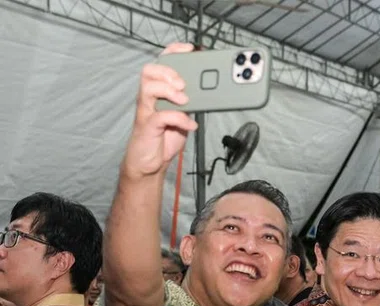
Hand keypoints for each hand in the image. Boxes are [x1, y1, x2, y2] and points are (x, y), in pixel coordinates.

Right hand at [121, 43, 197, 179]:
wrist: (151, 162)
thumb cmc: (165, 136)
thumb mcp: (183, 115)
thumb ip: (193, 104)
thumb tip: (213, 94)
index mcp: (158, 91)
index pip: (160, 63)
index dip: (173, 52)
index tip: (189, 49)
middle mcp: (149, 98)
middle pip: (149, 71)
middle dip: (169, 72)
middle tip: (184, 84)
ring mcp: (146, 111)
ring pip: (149, 88)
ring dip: (169, 91)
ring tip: (185, 101)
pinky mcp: (147, 127)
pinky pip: (160, 116)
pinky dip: (178, 118)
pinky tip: (190, 124)